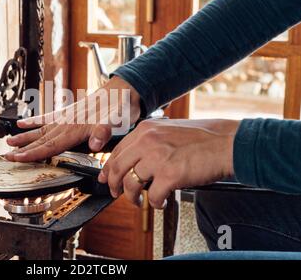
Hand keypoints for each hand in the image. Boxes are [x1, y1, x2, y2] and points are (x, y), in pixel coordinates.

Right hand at [5, 76, 141, 161]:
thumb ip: (104, 132)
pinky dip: (35, 121)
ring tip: (9, 140)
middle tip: (6, 155)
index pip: (50, 145)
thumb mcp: (117, 122)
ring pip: (41, 129)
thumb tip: (95, 143)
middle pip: (41, 139)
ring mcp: (67, 117)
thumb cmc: (121, 109)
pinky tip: (24, 122)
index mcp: (76, 129)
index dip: (32, 153)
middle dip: (23, 148)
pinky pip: (48, 118)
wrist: (124, 90)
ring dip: (25, 136)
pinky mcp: (69, 112)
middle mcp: (68, 123)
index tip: (16, 158)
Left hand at [99, 119, 239, 208]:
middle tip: (115, 193)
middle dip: (113, 185)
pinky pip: (153, 195)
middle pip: (117, 168)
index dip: (108, 168)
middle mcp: (148, 141)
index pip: (117, 151)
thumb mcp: (168, 131)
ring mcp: (158, 158)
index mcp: (145, 130)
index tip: (106, 178)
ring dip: (132, 197)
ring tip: (138, 202)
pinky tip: (161, 202)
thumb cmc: (203, 138)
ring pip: (130, 183)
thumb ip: (149, 142)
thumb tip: (134, 161)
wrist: (226, 143)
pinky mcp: (170, 174)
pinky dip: (156, 203)